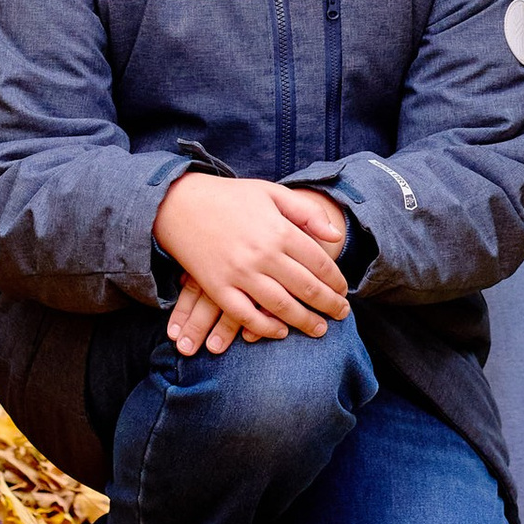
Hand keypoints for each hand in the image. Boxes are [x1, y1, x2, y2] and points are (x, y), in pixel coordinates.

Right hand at [154, 174, 351, 354]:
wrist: (179, 204)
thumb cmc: (229, 196)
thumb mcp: (271, 192)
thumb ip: (306, 212)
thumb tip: (335, 235)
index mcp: (279, 230)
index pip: (319, 263)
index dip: (336, 281)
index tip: (344, 291)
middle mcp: (263, 254)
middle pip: (307, 288)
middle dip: (329, 305)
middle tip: (341, 314)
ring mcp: (239, 273)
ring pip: (282, 307)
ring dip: (305, 322)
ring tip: (319, 329)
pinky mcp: (218, 287)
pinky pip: (246, 316)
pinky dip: (266, 328)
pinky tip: (281, 331)